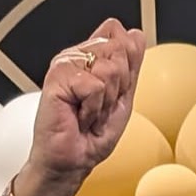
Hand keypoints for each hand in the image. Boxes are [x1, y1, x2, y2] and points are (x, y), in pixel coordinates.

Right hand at [23, 18, 145, 195]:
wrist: (72, 161)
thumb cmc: (92, 136)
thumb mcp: (122, 99)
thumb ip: (131, 66)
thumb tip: (137, 34)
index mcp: (92, 57)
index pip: (122, 38)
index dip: (127, 70)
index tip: (113, 96)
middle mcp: (78, 56)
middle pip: (119, 51)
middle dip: (118, 89)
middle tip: (100, 108)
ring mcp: (66, 63)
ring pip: (109, 69)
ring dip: (105, 102)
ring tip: (89, 114)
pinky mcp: (58, 76)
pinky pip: (95, 87)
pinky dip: (92, 109)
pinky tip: (78, 117)